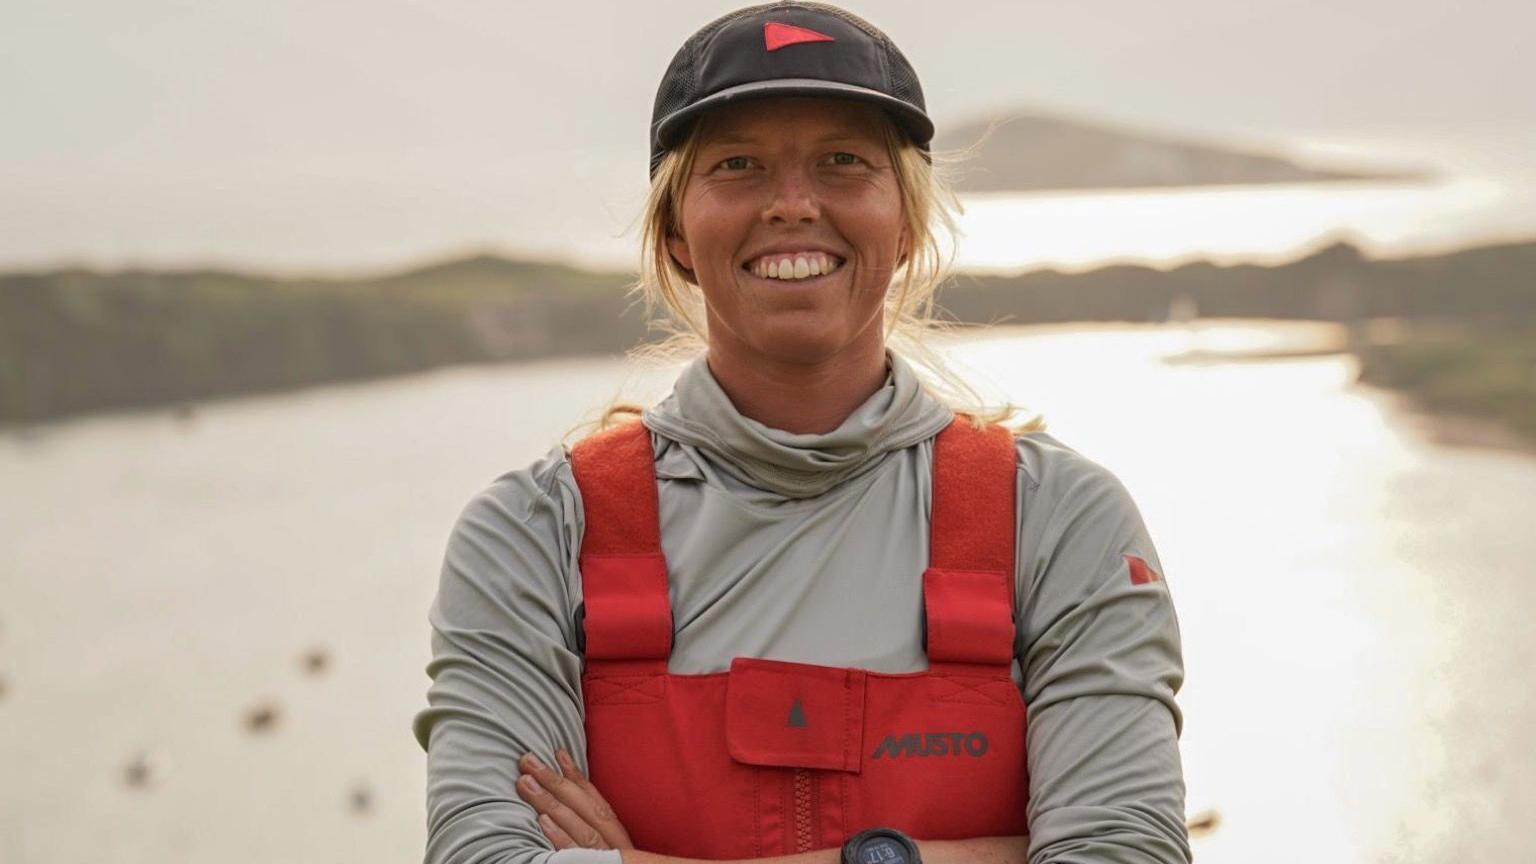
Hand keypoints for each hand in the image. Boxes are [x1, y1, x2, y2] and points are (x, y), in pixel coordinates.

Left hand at [517, 748, 634, 851]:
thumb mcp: (615, 850)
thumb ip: (598, 830)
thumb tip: (574, 804)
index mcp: (618, 835)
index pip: (596, 799)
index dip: (577, 775)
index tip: (558, 752)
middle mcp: (614, 843)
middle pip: (583, 806)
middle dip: (554, 780)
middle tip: (528, 760)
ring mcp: (605, 858)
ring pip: (577, 826)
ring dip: (550, 802)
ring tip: (525, 783)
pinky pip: (576, 855)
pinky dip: (560, 837)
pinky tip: (542, 822)